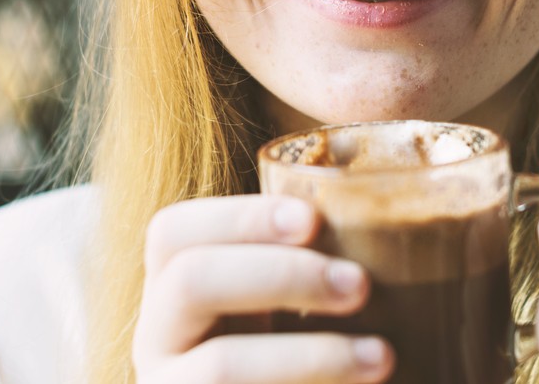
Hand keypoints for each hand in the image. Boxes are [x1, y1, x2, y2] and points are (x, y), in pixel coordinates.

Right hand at [131, 195, 394, 382]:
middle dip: (282, 274)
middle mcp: (158, 338)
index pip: (174, 231)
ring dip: (311, 356)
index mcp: (172, 288)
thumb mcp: (286, 302)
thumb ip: (307, 256)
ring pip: (218, 367)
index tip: (313, 219)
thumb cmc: (295, 348)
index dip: (241, 217)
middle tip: (360, 285)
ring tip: (381, 356)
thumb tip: (359, 174)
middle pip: (189, 282)